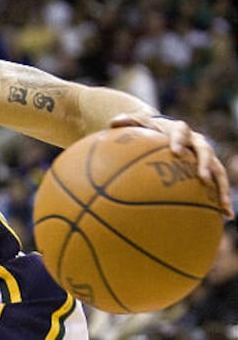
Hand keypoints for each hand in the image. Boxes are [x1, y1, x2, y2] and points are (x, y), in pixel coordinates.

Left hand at [110, 113, 233, 218]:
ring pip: (217, 170)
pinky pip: (217, 185)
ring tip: (223, 207)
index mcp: (179, 129)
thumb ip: (127, 122)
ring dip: (221, 187)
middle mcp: (196, 142)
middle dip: (206, 164)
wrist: (162, 129)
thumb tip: (113, 123)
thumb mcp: (137, 123)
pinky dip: (221, 200)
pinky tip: (225, 217)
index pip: (180, 131)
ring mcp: (204, 156)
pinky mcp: (207, 169)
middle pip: (205, 150)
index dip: (178, 140)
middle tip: (203, 178)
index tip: (174, 151)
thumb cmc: (147, 128)